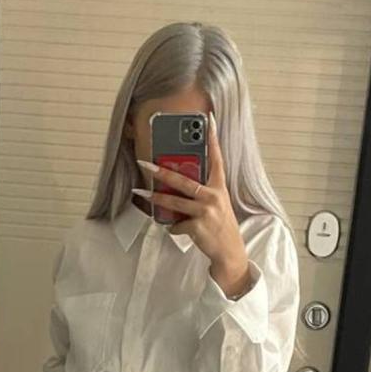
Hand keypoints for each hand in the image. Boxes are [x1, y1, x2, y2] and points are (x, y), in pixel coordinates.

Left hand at [134, 112, 251, 293]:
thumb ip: (201, 192)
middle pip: (183, 180)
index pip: (217, 157)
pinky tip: (182, 230)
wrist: (229, 251)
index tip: (209, 120)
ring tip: (141, 193)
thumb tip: (175, 184)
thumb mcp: (217, 204)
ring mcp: (206, 212)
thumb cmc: (220, 225)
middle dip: (162, 171)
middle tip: (145, 163)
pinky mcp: (198, 227)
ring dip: (155, 198)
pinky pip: (177, 225)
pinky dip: (175, 228)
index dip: (213, 138)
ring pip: (174, 202)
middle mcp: (214, 196)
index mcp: (219, 187)